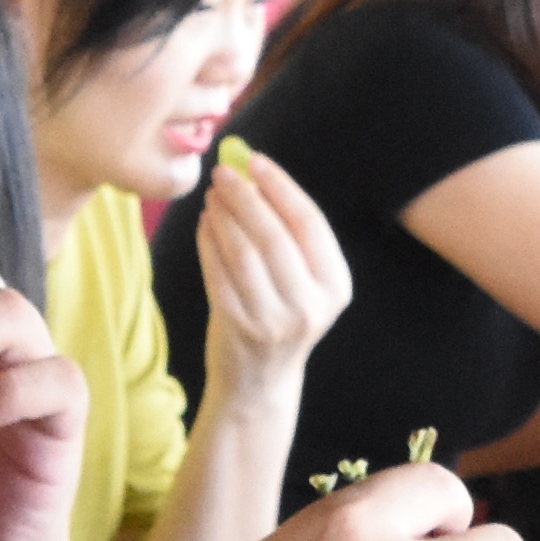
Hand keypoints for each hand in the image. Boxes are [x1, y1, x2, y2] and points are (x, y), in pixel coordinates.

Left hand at [191, 149, 353, 399]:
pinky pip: (218, 274)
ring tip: (212, 195)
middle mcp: (310, 305)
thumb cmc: (280, 314)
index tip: (256, 161)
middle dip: (246, 197)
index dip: (281, 187)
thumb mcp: (302, 281)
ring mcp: (274, 320)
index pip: (310, 223)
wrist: (259, 379)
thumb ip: (286, 231)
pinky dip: (208, 242)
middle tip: (224, 172)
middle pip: (275, 236)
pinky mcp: (238, 328)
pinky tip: (204, 223)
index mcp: (335, 285)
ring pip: (243, 254)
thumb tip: (253, 169)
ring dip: (224, 216)